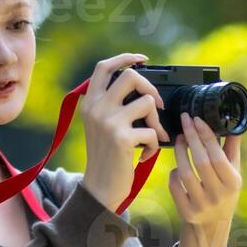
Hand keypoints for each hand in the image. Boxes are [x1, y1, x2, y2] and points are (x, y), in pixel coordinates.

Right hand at [81, 53, 168, 211]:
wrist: (100, 188)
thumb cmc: (106, 158)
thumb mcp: (101, 127)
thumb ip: (113, 105)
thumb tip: (143, 88)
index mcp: (90, 103)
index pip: (104, 67)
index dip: (125, 58)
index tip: (142, 60)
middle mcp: (96, 108)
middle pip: (130, 76)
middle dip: (150, 88)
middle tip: (156, 105)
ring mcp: (108, 122)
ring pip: (146, 103)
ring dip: (156, 122)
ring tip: (151, 137)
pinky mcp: (121, 138)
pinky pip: (152, 130)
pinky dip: (154, 144)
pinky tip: (145, 155)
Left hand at [169, 113, 241, 232]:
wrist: (212, 224)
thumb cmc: (224, 190)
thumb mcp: (233, 172)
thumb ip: (232, 149)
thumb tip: (233, 123)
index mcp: (233, 183)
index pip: (218, 156)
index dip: (206, 136)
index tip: (197, 119)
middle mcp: (218, 196)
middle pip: (201, 162)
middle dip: (191, 138)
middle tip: (185, 121)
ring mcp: (201, 205)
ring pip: (185, 173)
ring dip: (180, 152)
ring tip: (179, 139)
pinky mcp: (186, 212)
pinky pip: (174, 186)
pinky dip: (173, 173)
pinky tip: (177, 166)